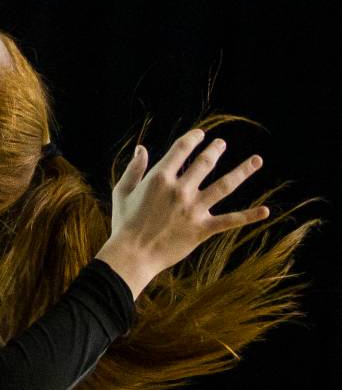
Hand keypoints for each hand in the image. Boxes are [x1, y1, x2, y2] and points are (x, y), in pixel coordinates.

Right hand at [97, 129, 269, 297]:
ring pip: (224, 186)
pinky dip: (249, 216)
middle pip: (205, 163)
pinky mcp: (202, 229)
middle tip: (222, 144)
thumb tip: (141, 149)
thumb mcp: (123, 191)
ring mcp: (193, 209)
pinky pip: (229, 220)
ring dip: (242, 171)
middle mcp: (180, 190)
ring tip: (256, 160)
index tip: (201, 134)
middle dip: (216, 150)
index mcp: (159, 177)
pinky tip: (266, 211)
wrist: (132, 254)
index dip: (193, 138)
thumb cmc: (124, 223)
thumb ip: (134, 168)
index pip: (182, 149)